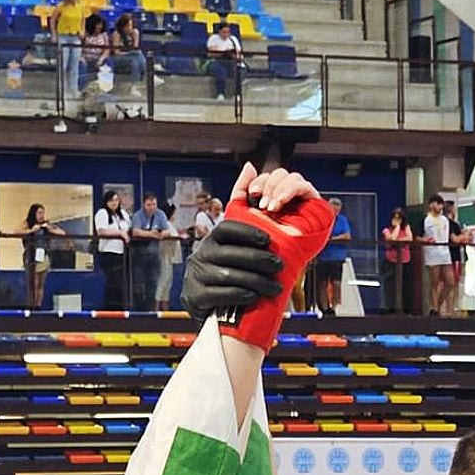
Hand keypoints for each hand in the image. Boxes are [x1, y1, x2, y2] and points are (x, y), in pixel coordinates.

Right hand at [183, 163, 334, 349]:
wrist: (209, 307)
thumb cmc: (229, 269)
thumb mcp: (235, 240)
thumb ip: (243, 206)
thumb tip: (251, 167)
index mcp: (212, 239)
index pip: (228, 228)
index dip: (248, 232)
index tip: (268, 239)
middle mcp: (201, 255)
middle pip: (232, 254)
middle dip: (259, 260)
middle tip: (279, 266)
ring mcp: (196, 277)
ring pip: (229, 276)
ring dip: (255, 281)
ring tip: (274, 287)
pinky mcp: (195, 298)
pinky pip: (220, 295)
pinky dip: (240, 295)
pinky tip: (254, 297)